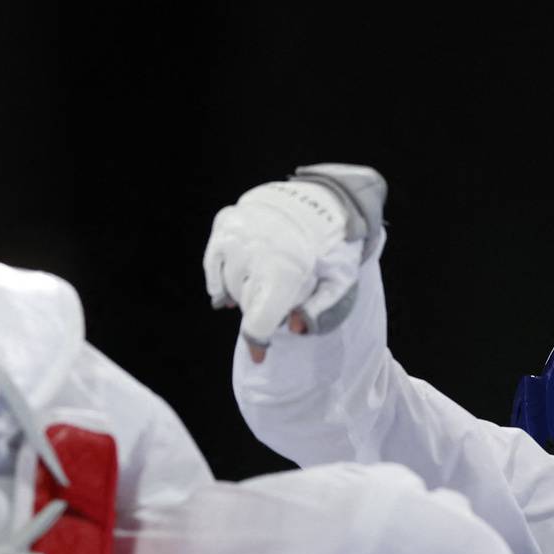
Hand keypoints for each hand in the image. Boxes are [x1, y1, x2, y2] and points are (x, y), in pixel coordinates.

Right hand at [203, 167, 382, 361]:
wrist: (322, 196)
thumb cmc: (334, 243)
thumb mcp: (340, 279)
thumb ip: (319, 309)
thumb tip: (295, 329)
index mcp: (284, 271)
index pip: (258, 321)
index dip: (257, 343)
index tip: (259, 356)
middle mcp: (254, 253)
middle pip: (245, 303)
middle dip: (260, 310)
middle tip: (279, 302)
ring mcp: (237, 236)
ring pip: (228, 283)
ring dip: (242, 293)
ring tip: (259, 289)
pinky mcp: (227, 222)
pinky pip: (213, 261)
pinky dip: (219, 277)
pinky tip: (229, 285)